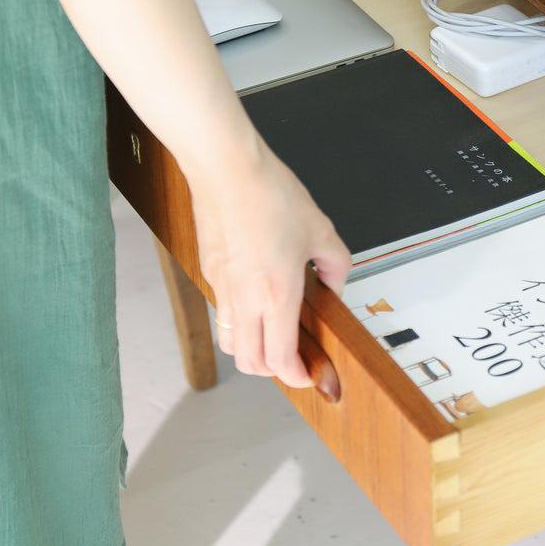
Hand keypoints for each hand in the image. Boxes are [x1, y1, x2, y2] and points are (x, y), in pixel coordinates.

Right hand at [188, 133, 351, 387]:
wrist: (226, 168)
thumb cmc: (270, 193)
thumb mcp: (320, 229)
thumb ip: (335, 265)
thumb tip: (333, 287)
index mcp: (277, 293)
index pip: (280, 360)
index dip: (297, 377)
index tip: (310, 374)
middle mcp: (245, 300)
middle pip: (250, 363)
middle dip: (274, 371)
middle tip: (295, 358)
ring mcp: (222, 288)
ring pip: (231, 343)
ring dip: (252, 350)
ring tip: (274, 333)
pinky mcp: (208, 273)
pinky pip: (223, 312)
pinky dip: (239, 322)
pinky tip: (257, 299)